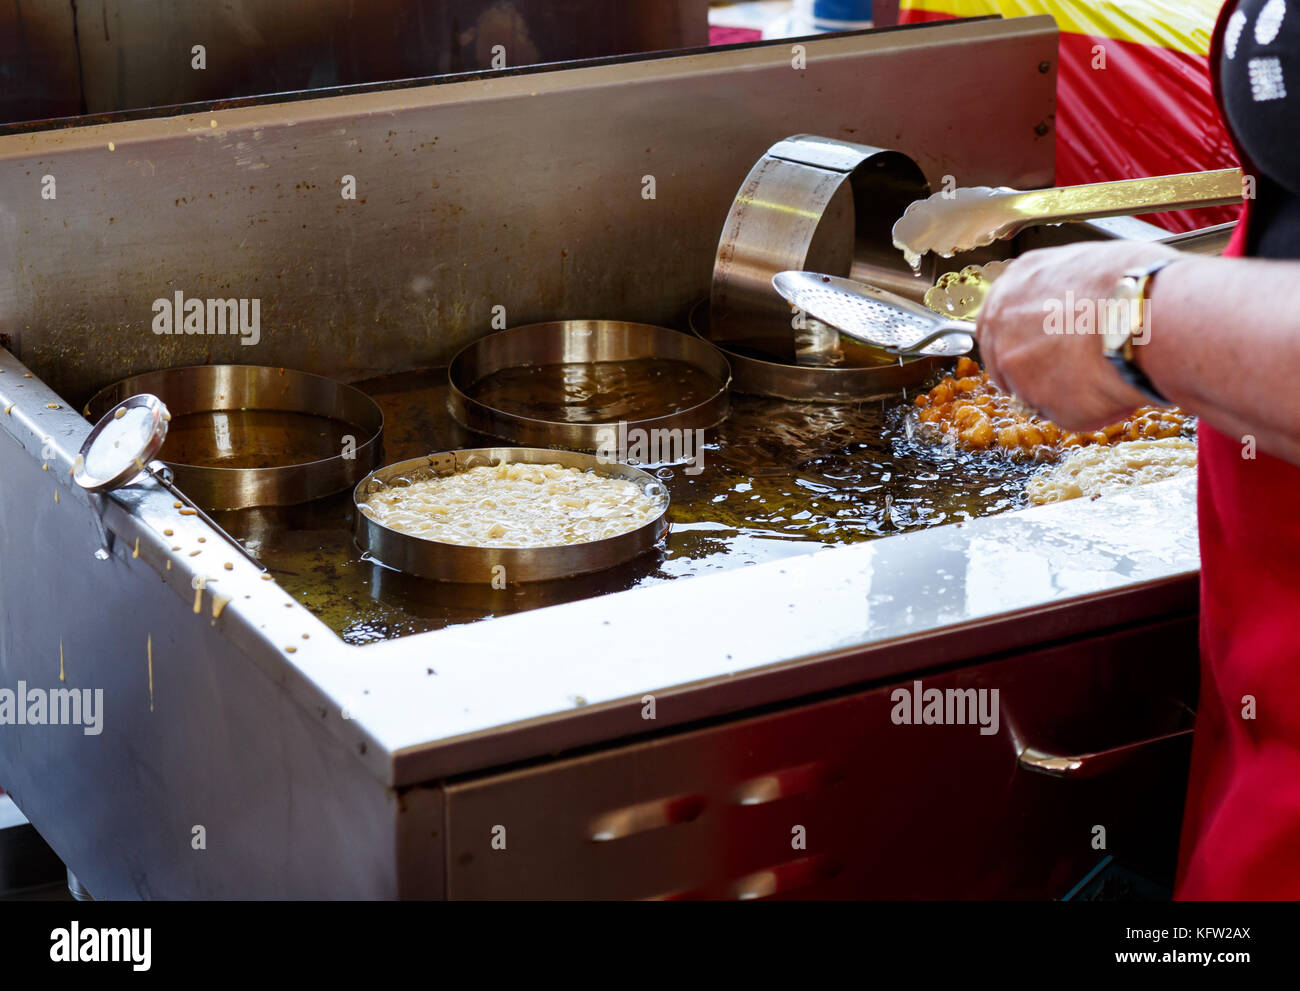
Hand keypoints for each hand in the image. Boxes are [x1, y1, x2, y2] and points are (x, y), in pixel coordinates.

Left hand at [976, 240, 1179, 429]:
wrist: (1146, 318)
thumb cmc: (1135, 286)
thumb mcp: (1093, 263)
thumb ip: (1069, 288)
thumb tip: (1084, 302)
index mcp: (1016, 283)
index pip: (1001, 318)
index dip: (1025, 336)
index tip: (1045, 344)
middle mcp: (1003, 323)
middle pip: (1005, 358)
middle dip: (1035, 369)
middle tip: (1073, 368)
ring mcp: (1014, 365)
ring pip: (1031, 389)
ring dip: (1063, 388)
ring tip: (1106, 372)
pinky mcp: (1035, 401)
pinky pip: (1061, 412)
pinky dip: (1087, 408)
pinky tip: (1113, 388)